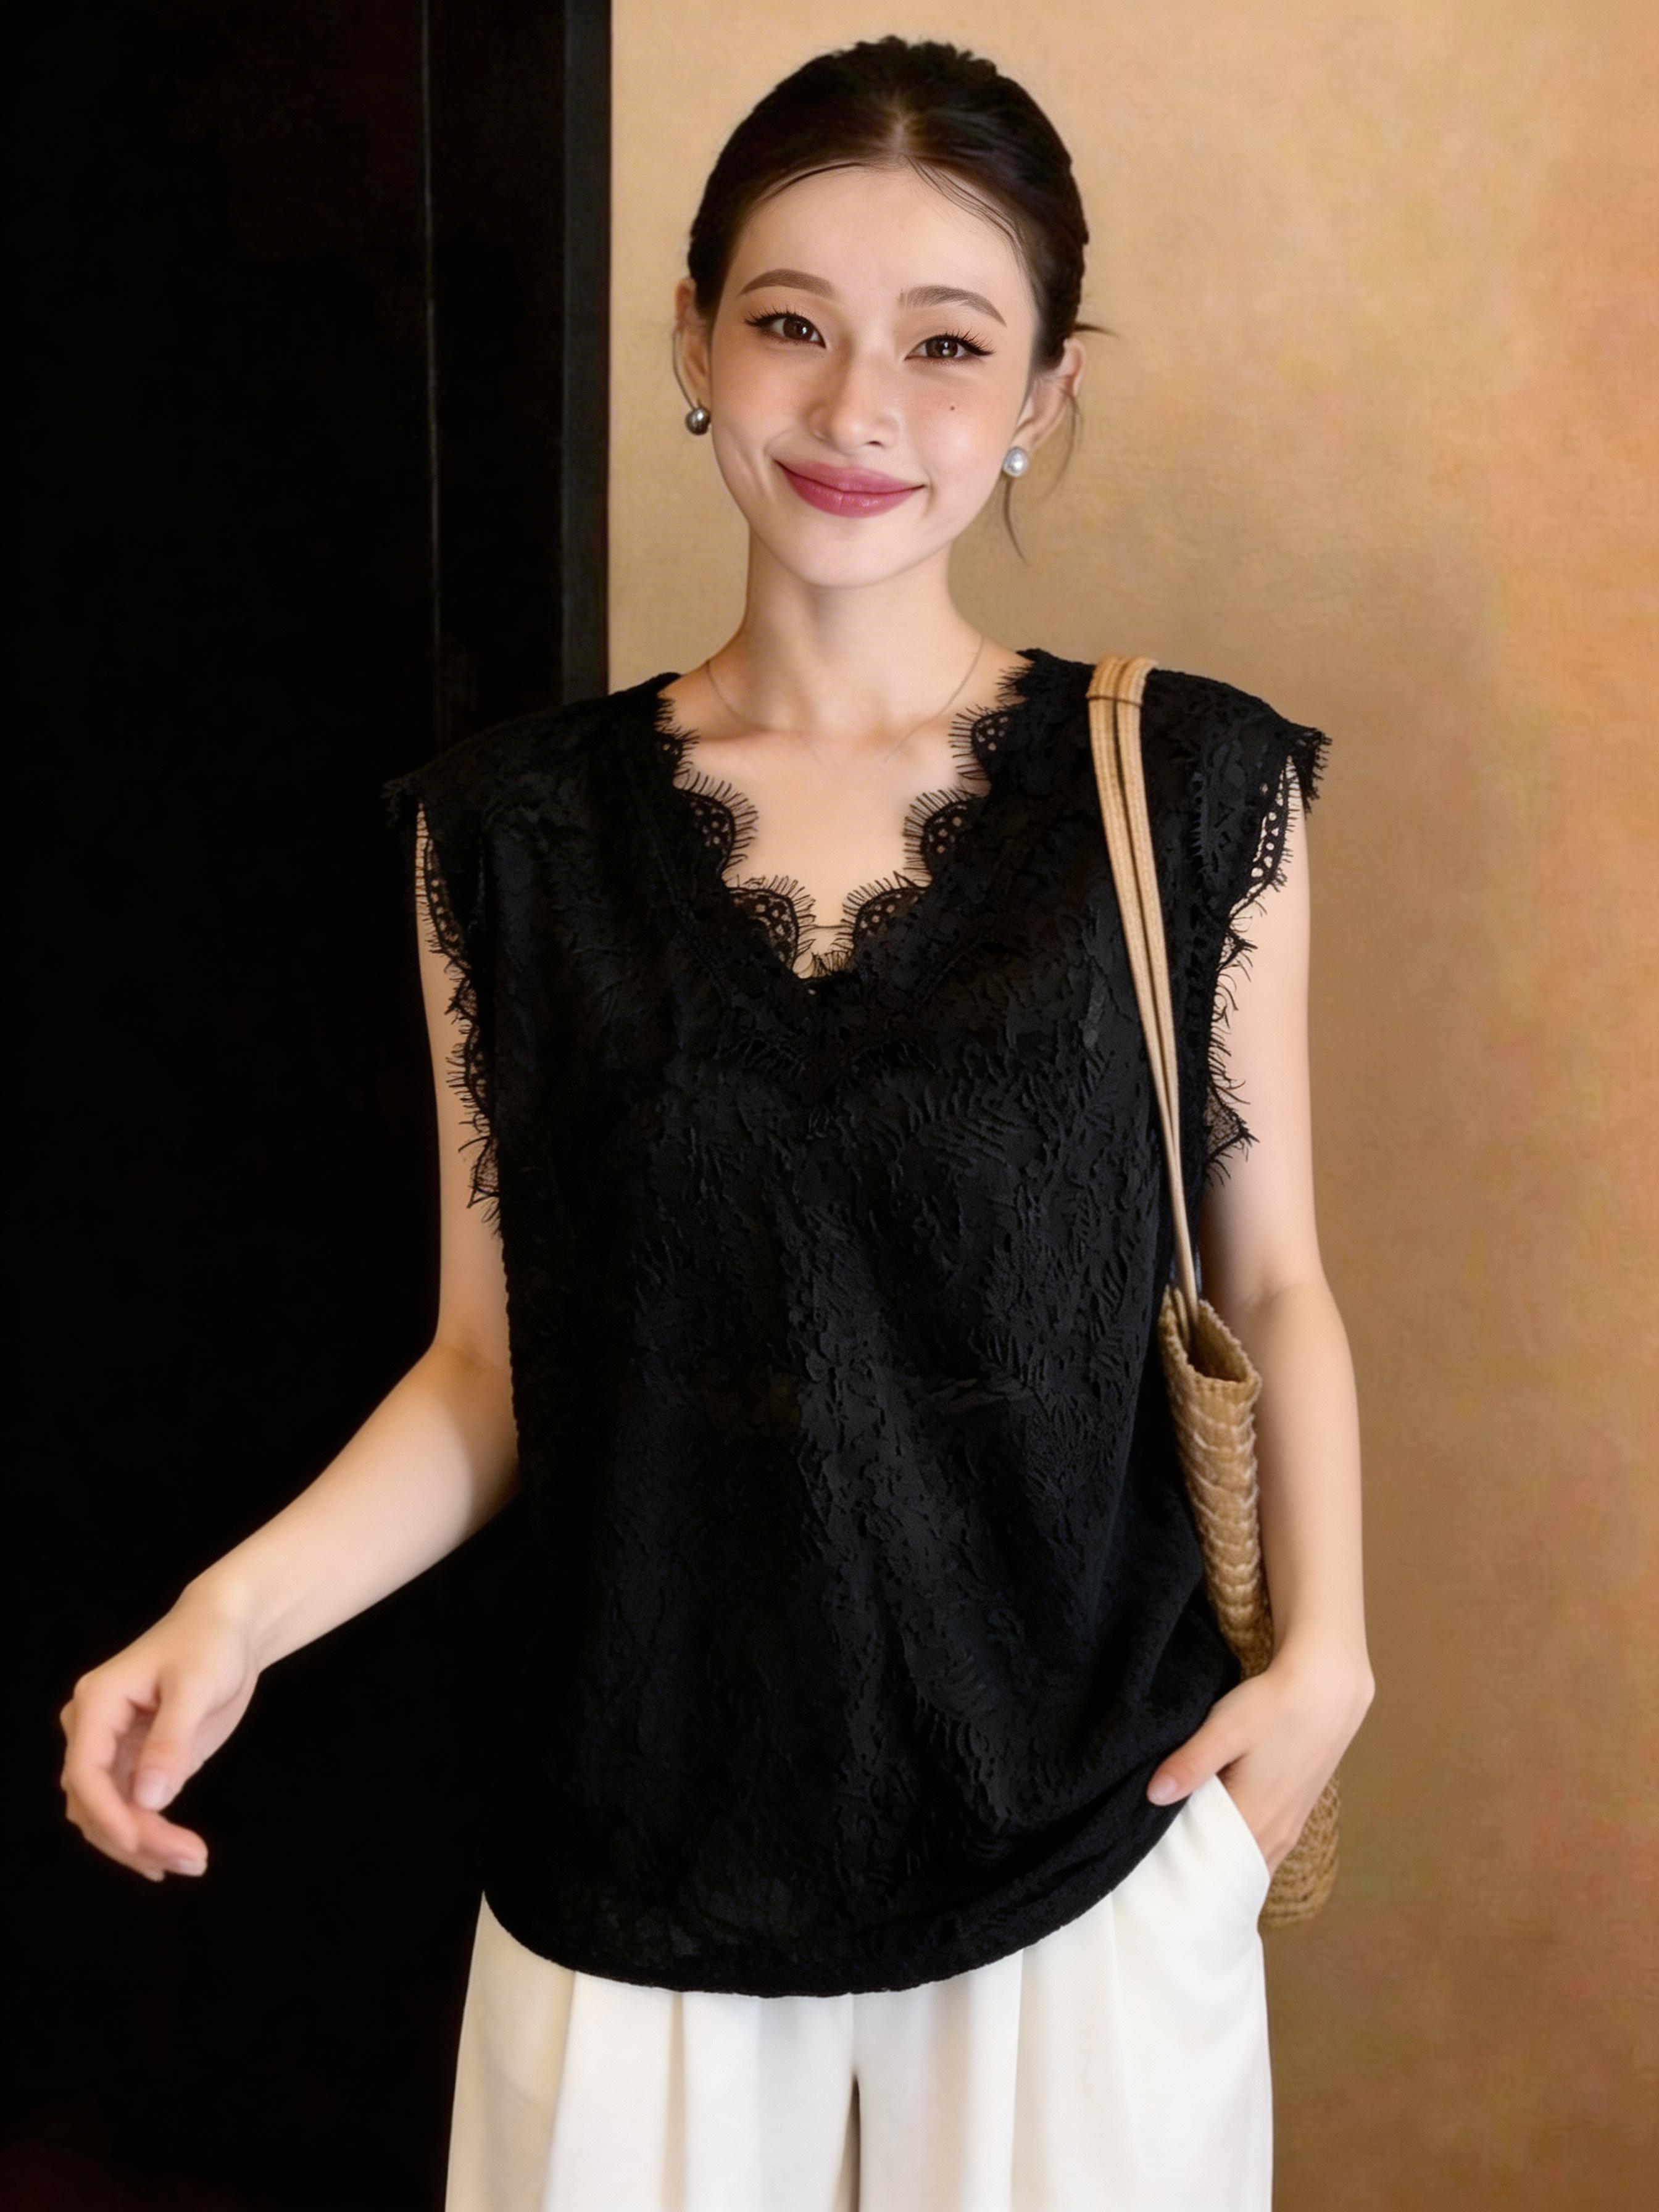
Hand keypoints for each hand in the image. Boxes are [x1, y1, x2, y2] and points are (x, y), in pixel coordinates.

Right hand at [59, 1582, 262, 1882]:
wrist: (228, 1628)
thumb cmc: (210, 1643)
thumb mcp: (195, 1686)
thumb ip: (170, 1741)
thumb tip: (147, 1799)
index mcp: (96, 1703)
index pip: (85, 1772)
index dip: (108, 1814)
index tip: (142, 1845)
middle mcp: (92, 1729)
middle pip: (93, 1801)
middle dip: (135, 1837)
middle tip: (190, 1859)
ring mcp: (111, 1748)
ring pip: (106, 1813)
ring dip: (140, 1845)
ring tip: (192, 1861)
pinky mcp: (134, 1762)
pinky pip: (126, 1809)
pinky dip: (145, 1835)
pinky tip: (169, 1857)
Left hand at [1146, 1641, 1373, 1874]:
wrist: (1327, 1690)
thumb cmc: (1274, 1707)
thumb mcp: (1225, 1729)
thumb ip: (1190, 1764)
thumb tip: (1153, 1796)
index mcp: (1255, 1820)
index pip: (1213, 1870)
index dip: (1185, 1876)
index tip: (1158, 1876)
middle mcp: (1277, 1835)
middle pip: (1233, 1874)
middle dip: (1200, 1877)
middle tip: (1164, 1876)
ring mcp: (1290, 1828)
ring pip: (1250, 1863)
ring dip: (1222, 1865)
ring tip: (1185, 1861)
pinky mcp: (1296, 1813)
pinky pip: (1264, 1849)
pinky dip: (1240, 1851)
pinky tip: (1219, 1837)